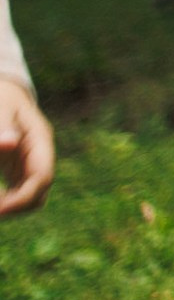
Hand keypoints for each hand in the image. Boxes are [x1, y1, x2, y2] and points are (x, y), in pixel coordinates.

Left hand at [0, 80, 53, 217]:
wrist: (5, 93)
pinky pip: (16, 193)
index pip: (43, 177)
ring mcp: (29, 164)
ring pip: (30, 198)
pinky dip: (5, 201)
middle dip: (16, 207)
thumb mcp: (0, 108)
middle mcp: (39, 156)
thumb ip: (3, 127)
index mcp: (40, 140)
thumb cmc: (1, 98)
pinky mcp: (17, 170)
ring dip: (11, 207)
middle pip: (39, 193)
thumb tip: (10, 143)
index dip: (23, 198)